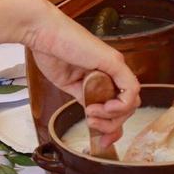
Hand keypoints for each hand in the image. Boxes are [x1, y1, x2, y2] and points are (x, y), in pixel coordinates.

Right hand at [26, 0, 139, 145]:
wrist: (42, 33)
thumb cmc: (49, 51)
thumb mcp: (68, 83)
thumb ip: (83, 96)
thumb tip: (92, 114)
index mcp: (100, 75)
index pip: (118, 106)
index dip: (112, 126)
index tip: (100, 141)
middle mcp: (112, 71)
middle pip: (127, 108)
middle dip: (112, 125)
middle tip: (93, 126)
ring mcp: (115, 66)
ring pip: (131, 102)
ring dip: (113, 117)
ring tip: (92, 114)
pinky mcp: (114, 63)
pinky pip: (131, 89)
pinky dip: (120, 105)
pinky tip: (103, 107)